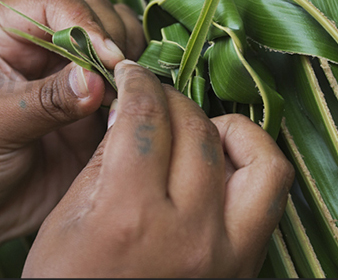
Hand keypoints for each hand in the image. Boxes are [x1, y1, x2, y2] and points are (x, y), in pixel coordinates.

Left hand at [0, 0, 144, 276]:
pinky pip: (126, 94)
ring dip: (131, 65)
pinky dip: (137, 97)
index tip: (108, 56)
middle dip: (115, 41)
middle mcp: (41, 48)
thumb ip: (47, 100)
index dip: (87, 23)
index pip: (56, 4)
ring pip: (118, 49)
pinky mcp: (89, 115)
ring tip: (127, 94)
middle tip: (121, 76)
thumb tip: (99, 81)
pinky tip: (132, 113)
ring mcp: (69, 80)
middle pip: (96, 17)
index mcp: (4, 31)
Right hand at [22, 61, 294, 277]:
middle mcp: (188, 231)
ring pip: (254, 154)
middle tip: (150, 100)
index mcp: (128, 217)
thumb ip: (102, 159)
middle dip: (168, 99)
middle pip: (194, 129)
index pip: (144, 119)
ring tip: (195, 128)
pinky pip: (272, 191)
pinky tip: (223, 160)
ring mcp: (229, 250)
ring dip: (222, 126)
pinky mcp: (247, 262)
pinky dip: (254, 159)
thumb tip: (129, 110)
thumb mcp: (65, 223)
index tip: (130, 76)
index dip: (136, 84)